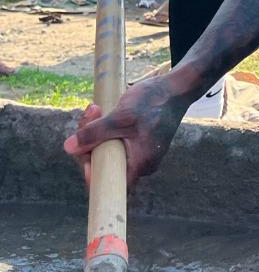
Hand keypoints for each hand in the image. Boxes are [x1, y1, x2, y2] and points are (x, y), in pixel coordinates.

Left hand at [63, 75, 189, 189]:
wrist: (176, 87)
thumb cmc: (155, 102)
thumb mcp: (121, 117)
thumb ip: (95, 133)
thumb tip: (69, 148)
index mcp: (140, 164)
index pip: (109, 184)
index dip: (91, 173)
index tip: (83, 151)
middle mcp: (140, 163)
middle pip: (103, 164)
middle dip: (89, 141)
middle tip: (90, 115)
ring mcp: (138, 152)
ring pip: (106, 150)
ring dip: (94, 130)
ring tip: (95, 108)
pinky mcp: (136, 140)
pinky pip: (113, 141)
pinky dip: (103, 128)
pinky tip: (101, 111)